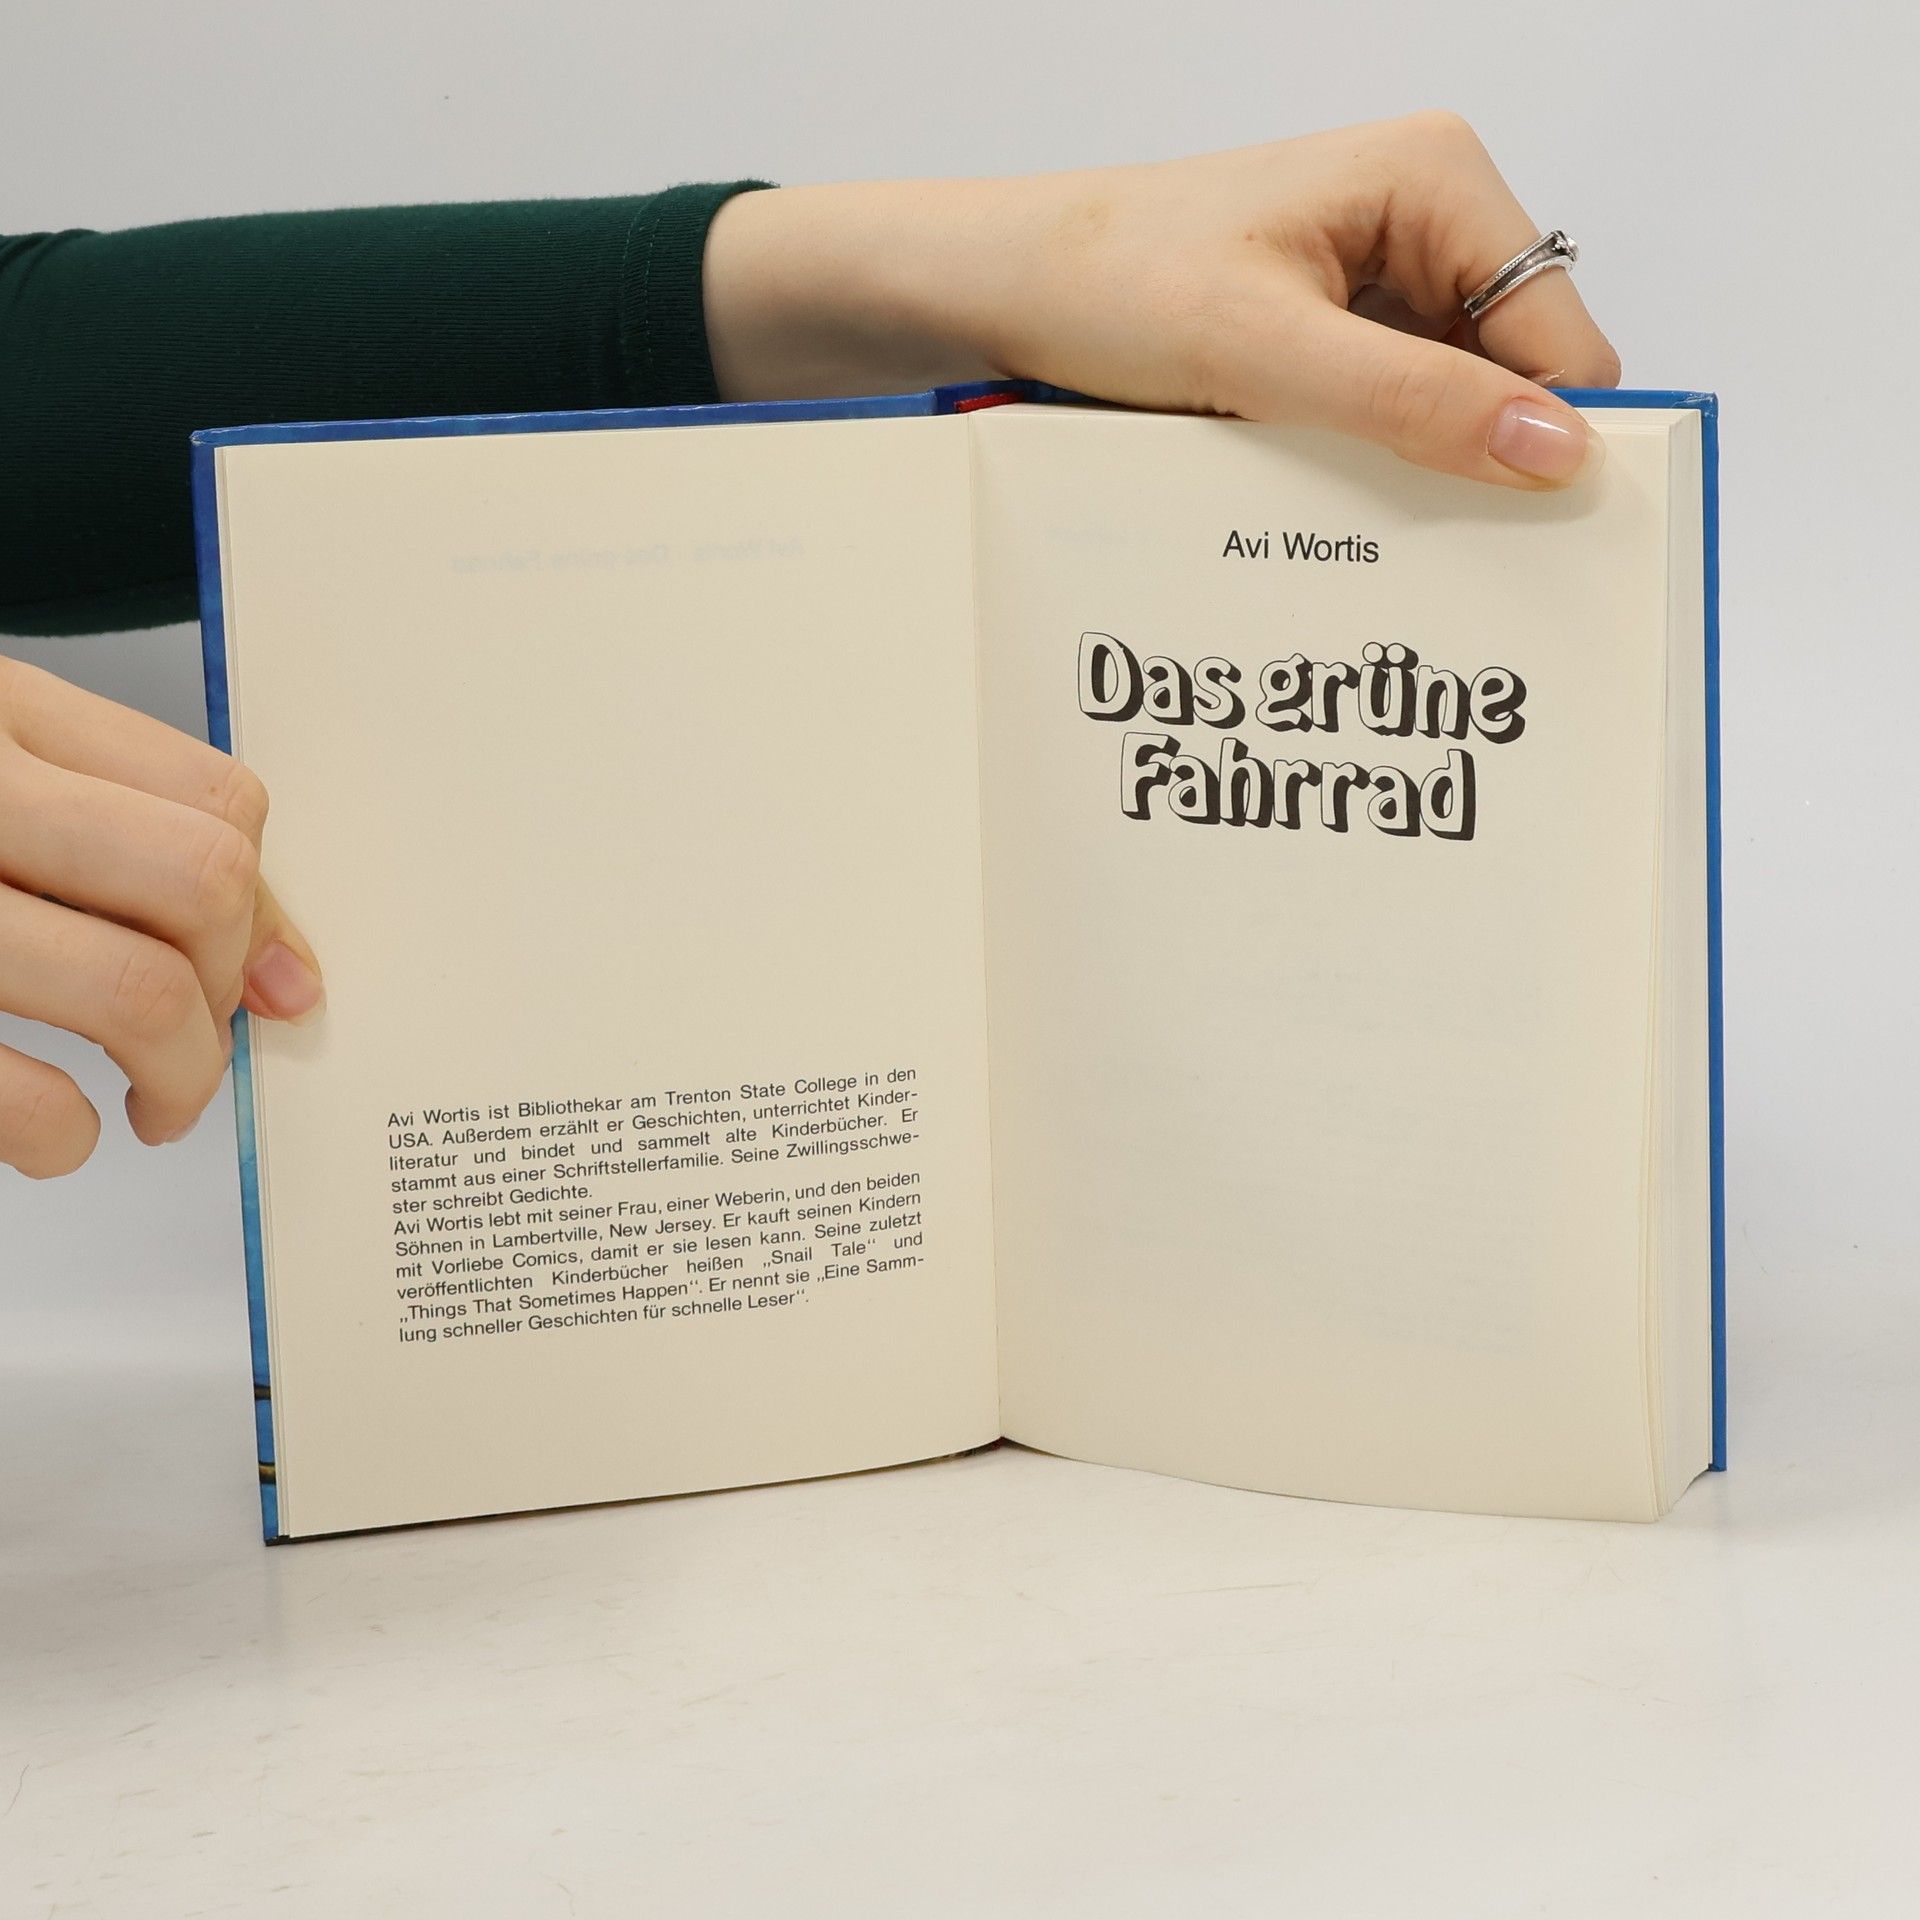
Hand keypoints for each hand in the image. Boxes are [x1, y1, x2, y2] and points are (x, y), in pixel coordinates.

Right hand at [0, 658, 322, 1177]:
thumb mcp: (2, 785)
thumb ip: (131, 844)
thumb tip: (291, 980)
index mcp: (5, 716)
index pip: (216, 800)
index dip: (265, 908)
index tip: (262, 976)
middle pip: (199, 882)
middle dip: (228, 988)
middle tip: (203, 1044)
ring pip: (135, 990)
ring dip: (179, 1075)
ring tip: (153, 1099)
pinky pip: (27, 1099)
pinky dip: (65, 1139)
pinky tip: (56, 1131)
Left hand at [704, 113, 1620, 487]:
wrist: (1000, 286)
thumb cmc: (1108, 282)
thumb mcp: (1265, 351)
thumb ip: (1413, 402)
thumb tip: (1556, 451)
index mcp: (1437, 178)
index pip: (1560, 335)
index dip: (1552, 437)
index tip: (1534, 542)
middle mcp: (1423, 215)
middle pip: (1512, 371)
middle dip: (1481, 458)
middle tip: (1436, 555)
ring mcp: (1376, 275)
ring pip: (1451, 403)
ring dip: (1417, 467)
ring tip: (1361, 525)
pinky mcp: (1330, 327)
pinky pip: (1388, 410)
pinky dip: (1369, 461)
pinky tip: (1324, 496)